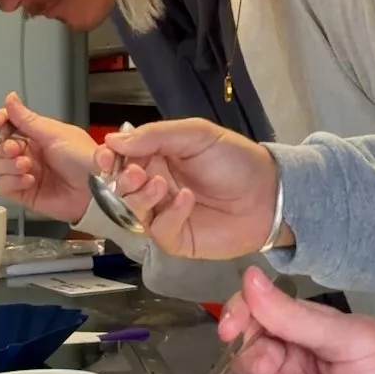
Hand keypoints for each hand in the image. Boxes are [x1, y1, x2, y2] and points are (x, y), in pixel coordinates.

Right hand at [0, 93, 94, 223]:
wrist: (96, 188)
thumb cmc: (84, 158)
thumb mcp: (55, 133)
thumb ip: (28, 119)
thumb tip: (10, 98)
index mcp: (37, 135)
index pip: (9, 124)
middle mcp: (30, 153)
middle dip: (3, 146)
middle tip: (15, 149)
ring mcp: (26, 173)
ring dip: (8, 165)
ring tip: (26, 166)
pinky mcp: (26, 193)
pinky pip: (4, 186)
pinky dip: (11, 182)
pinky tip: (28, 180)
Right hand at [95, 119, 278, 258]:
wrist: (269, 194)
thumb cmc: (235, 160)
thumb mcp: (196, 135)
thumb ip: (155, 135)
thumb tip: (113, 139)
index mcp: (155, 158)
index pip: (118, 160)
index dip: (107, 159)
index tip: (105, 158)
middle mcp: (154, 186)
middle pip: (120, 188)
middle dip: (123, 181)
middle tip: (136, 174)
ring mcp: (164, 214)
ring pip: (133, 211)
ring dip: (141, 197)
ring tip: (162, 185)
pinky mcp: (177, 238)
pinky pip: (159, 231)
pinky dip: (168, 215)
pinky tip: (187, 200)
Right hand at [213, 264, 374, 373]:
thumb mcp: (350, 340)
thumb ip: (295, 317)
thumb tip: (248, 277)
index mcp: (306, 333)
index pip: (255, 316)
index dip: (237, 318)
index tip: (232, 329)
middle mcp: (292, 367)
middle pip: (241, 357)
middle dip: (252, 361)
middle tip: (277, 370)